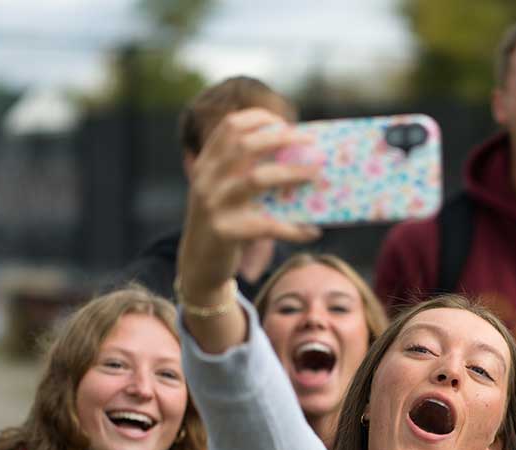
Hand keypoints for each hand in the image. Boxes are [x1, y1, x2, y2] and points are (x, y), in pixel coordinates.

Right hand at [176, 108, 322, 298]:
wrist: (198, 265)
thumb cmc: (225, 223)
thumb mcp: (226, 193)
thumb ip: (247, 173)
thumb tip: (302, 159)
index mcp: (207, 164)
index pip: (231, 125)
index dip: (260, 119)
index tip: (285, 123)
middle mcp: (206, 179)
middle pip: (246, 144)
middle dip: (282, 138)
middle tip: (310, 143)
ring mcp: (213, 204)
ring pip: (257, 179)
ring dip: (292, 173)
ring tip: (316, 174)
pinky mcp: (224, 231)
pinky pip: (266, 225)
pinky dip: (293, 229)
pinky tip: (312, 231)